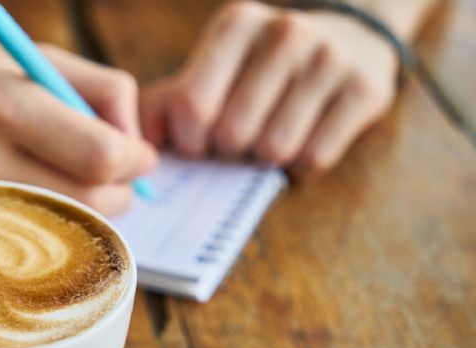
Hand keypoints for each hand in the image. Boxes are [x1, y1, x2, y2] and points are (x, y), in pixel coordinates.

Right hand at [0, 35, 155, 214]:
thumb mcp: (28, 55)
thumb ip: (98, 89)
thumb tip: (137, 142)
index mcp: (1, 101)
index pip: (98, 155)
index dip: (134, 159)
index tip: (137, 154)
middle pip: (88, 203)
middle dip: (119, 191)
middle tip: (115, 173)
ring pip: (61, 229)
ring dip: (87, 210)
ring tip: (75, 181)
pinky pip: (24, 241)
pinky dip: (49, 223)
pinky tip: (40, 197)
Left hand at [140, 1, 397, 180]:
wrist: (349, 35)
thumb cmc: (259, 66)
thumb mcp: (212, 67)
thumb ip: (166, 103)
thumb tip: (135, 146)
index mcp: (236, 25)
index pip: (192, 106)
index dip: (190, 141)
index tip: (199, 142)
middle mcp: (285, 33)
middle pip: (233, 133)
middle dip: (228, 152)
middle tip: (236, 144)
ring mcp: (330, 59)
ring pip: (275, 149)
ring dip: (264, 161)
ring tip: (267, 140)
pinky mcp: (366, 89)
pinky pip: (315, 158)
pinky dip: (300, 168)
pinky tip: (301, 144)